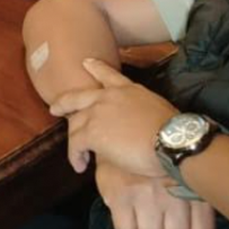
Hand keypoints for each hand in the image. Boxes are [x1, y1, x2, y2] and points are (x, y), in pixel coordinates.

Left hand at [49, 58, 178, 178]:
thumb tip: (137, 126)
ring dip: (74, 143)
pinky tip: (79, 165)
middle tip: (54, 109)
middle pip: (78, 97)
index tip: (86, 62)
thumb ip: (139, 112)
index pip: (108, 75)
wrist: (171, 141)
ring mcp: (97, 113)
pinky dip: (75, 156)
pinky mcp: (91, 132)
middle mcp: (109, 97)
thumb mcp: (156, 110)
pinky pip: (76, 144)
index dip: (96, 68)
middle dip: (64, 103)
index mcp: (128, 90)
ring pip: (75, 125)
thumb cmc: (173, 133)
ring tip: (77, 157)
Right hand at [95, 160, 223, 228]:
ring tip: (146, 216)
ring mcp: (145, 194)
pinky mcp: (120, 194)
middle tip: (164, 226)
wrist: (131, 131)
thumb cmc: (165, 167)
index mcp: (195, 191)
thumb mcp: (192, 193)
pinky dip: (128, 226)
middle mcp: (172, 194)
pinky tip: (130, 211)